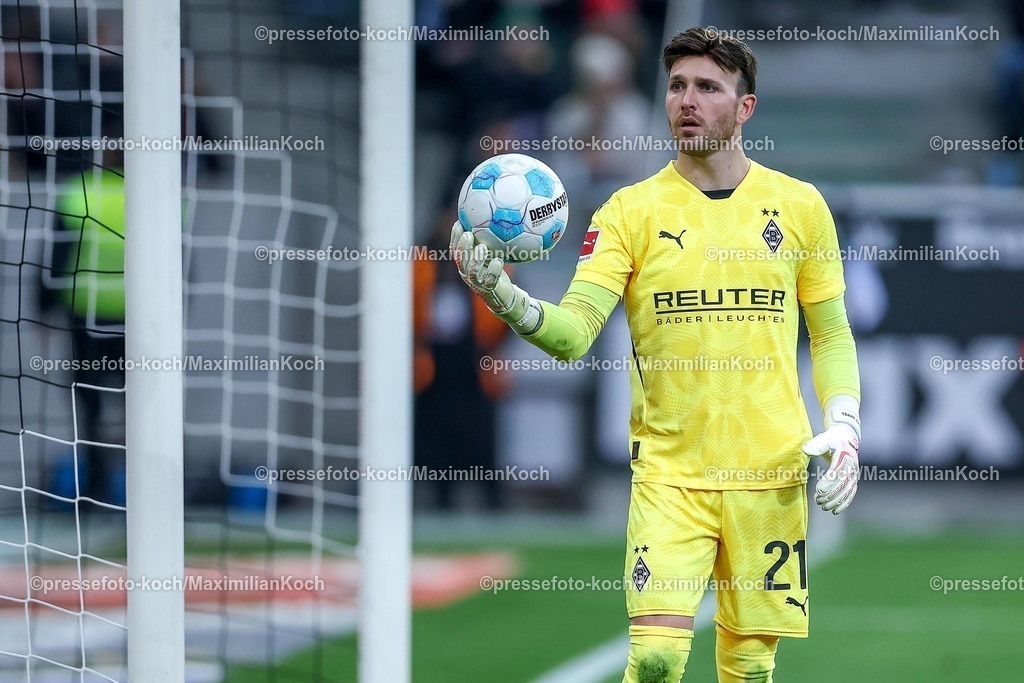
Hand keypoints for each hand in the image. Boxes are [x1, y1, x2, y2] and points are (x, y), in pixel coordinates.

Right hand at [449, 222, 542, 334]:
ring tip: (482, 247)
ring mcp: (477, 283)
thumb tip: (490, 218)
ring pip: (472, 271)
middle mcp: (467, 274)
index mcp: (464, 264)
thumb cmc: (495, 272)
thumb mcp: (489, 255)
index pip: (455, 250)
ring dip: (476, 258)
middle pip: (460, 260)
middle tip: (469, 234)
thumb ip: (485, 241)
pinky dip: (494, 270)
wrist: (503, 295)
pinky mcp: (489, 289)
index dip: (454, 237)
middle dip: (463, 246)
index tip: (459, 223)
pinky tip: (499, 261)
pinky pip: (490, 280)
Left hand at [802, 397, 860, 514]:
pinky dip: (844, 503)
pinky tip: (835, 511)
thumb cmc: (832, 438)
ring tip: (823, 507)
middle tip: (818, 501)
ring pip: (847, 491)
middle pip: (843, 484)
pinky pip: (851, 493)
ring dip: (836, 501)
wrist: (845, 437)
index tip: (819, 490)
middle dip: (831, 494)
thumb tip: (806, 450)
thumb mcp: (824, 438)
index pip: (837, 471)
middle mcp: (851, 466)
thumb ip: (816, 445)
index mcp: (844, 455)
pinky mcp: (853, 479)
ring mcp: (854, 474)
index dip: (829, 482)